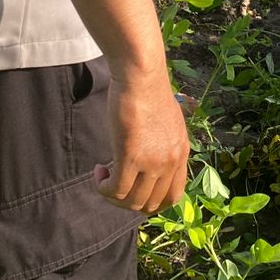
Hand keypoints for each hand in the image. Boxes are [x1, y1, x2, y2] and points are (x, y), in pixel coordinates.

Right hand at [96, 65, 189, 213]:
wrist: (141, 75)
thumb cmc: (149, 92)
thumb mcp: (168, 123)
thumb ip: (163, 145)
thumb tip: (150, 158)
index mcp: (181, 154)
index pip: (173, 197)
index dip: (151, 201)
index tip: (135, 189)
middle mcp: (170, 162)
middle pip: (151, 204)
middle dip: (129, 201)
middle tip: (114, 183)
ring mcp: (152, 161)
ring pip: (132, 201)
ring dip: (113, 195)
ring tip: (104, 176)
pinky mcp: (131, 155)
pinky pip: (116, 189)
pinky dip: (104, 188)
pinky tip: (98, 172)